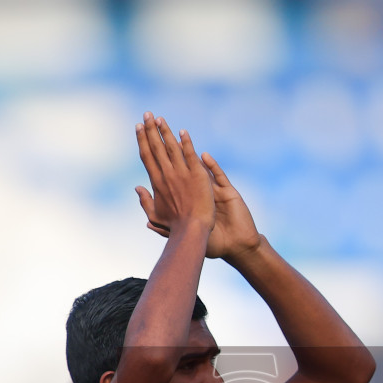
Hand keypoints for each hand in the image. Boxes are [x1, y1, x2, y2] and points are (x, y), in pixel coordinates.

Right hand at [134, 112, 214, 238]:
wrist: (192, 229)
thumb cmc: (175, 226)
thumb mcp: (155, 215)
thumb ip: (145, 201)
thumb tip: (137, 188)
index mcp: (156, 182)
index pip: (147, 156)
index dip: (142, 140)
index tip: (138, 127)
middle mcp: (167, 174)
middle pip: (156, 147)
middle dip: (150, 129)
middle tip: (147, 113)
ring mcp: (182, 173)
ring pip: (171, 147)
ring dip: (165, 131)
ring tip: (159, 117)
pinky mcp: (197, 174)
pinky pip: (190, 154)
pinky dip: (186, 142)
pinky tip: (182, 131)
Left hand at [140, 151, 262, 261]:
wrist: (236, 246)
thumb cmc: (213, 244)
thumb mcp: (190, 236)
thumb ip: (165, 228)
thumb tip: (146, 224)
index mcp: (191, 201)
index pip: (173, 180)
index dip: (161, 166)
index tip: (148, 152)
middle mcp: (202, 192)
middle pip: (184, 167)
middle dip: (171, 151)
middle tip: (161, 136)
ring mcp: (215, 190)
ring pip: (201, 168)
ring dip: (191, 153)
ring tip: (179, 139)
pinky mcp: (229, 192)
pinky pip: (219, 177)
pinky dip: (212, 166)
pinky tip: (204, 156)